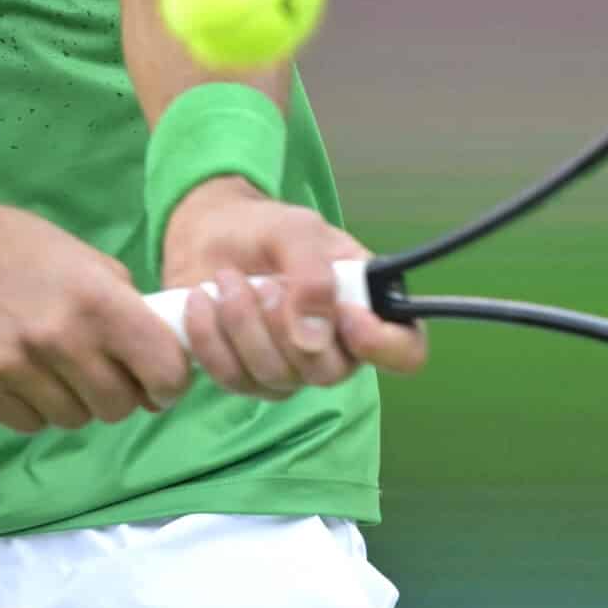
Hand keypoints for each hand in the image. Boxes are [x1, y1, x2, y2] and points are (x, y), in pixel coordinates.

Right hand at [0, 199, 191, 433]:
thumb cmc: (18, 249)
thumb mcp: (85, 260)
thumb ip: (127, 307)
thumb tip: (163, 363)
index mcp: (97, 300)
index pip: (164, 370)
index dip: (170, 383)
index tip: (160, 381)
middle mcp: (60, 338)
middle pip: (119, 406)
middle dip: (118, 393)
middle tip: (99, 369)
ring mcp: (15, 368)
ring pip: (75, 420)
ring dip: (74, 401)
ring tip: (54, 366)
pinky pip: (31, 424)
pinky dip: (34, 408)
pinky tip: (21, 374)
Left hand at [161, 177, 428, 399]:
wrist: (209, 233)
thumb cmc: (264, 228)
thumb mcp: (295, 231)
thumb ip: (312, 275)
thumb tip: (314, 337)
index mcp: (366, 305)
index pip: (406, 350)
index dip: (384, 345)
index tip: (347, 317)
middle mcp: (336, 346)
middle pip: (329, 372)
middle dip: (285, 325)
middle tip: (263, 281)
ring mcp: (292, 368)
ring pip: (277, 377)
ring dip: (242, 325)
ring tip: (226, 280)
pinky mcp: (248, 377)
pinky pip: (234, 379)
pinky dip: (211, 339)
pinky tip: (201, 302)